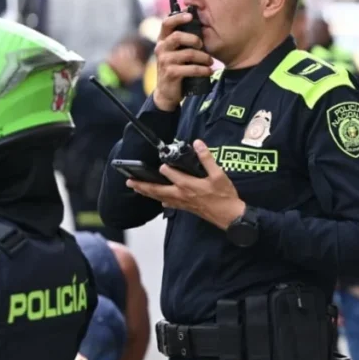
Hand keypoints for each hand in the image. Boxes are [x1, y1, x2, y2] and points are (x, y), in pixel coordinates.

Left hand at [125, 140, 244, 229]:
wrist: (229, 216)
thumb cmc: (224, 195)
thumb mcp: (218, 174)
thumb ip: (206, 159)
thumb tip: (198, 143)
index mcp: (187, 185)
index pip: (170, 174)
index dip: (164, 167)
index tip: (160, 162)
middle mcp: (181, 194)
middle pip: (157, 190)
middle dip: (142, 185)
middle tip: (129, 182)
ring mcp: (182, 203)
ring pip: (160, 197)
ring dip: (147, 193)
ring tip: (137, 189)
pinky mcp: (186, 208)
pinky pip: (169, 204)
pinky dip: (161, 200)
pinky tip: (159, 200)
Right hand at [152, 10, 213, 109]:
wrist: (168, 91)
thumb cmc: (176, 67)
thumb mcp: (177, 52)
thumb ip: (184, 40)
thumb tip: (201, 26)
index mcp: (163, 40)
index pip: (166, 23)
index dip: (178, 17)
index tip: (191, 15)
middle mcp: (161, 48)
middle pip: (177, 36)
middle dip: (194, 39)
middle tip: (202, 45)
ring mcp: (164, 61)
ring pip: (188, 53)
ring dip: (203, 57)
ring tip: (210, 62)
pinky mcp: (171, 73)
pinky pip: (191, 69)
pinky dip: (203, 70)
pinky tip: (209, 71)